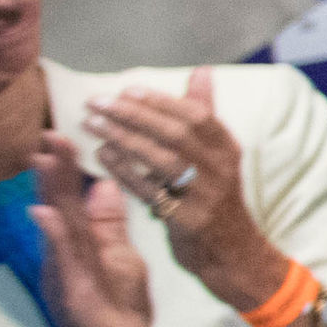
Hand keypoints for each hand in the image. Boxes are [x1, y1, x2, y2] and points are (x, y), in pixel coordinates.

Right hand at [29, 136, 149, 326]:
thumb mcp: (119, 259)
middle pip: (61, 205)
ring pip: (57, 226)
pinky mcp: (71, 292)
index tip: (67, 133)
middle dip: (56, 170)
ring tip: (44, 159)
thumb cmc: (117, 310)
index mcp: (83, 243)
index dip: (71, 167)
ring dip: (50, 192)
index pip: (76, 198)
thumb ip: (109, 225)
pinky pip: (63, 259)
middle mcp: (68, 253)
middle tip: (50, 133)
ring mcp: (66, 272)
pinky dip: (55, 236)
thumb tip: (105, 185)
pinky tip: (45, 214)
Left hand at [81, 71, 281, 315]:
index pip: (197, 115)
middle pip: (177, 133)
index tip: (127, 90)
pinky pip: (151, 191)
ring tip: (92, 125)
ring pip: (163, 159)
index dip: (162, 101)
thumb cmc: (216, 199)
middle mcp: (221, 168)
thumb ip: (205, 115)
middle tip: (97, 103)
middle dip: (134, 115)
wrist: (233, 254)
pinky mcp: (189, 220)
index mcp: (227, 148)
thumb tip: (201, 71)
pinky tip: (101, 157)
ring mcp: (207, 194)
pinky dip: (125, 171)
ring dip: (124, 138)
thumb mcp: (218, 156)